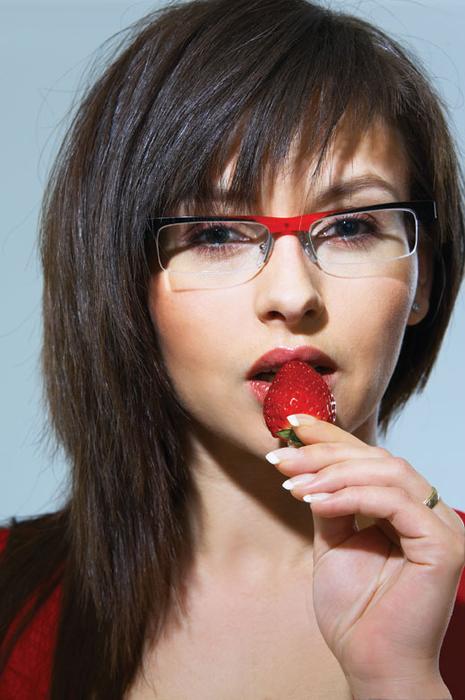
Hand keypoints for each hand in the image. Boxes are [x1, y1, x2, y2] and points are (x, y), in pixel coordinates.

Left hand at [266, 414, 464, 695]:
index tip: (292, 425)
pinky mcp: (443, 545)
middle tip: (282, 457)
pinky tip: (314, 504)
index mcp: (407, 509)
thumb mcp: (333, 542)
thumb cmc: (355, 611)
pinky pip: (394, 502)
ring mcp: (441, 527)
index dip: (333, 436)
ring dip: (333, 473)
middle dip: (325, 452)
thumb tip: (306, 463)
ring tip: (293, 484)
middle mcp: (428, 513)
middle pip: (379, 459)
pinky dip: (351, 496)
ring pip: (388, 472)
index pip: (371, 459)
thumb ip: (329, 502)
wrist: (369, 662)